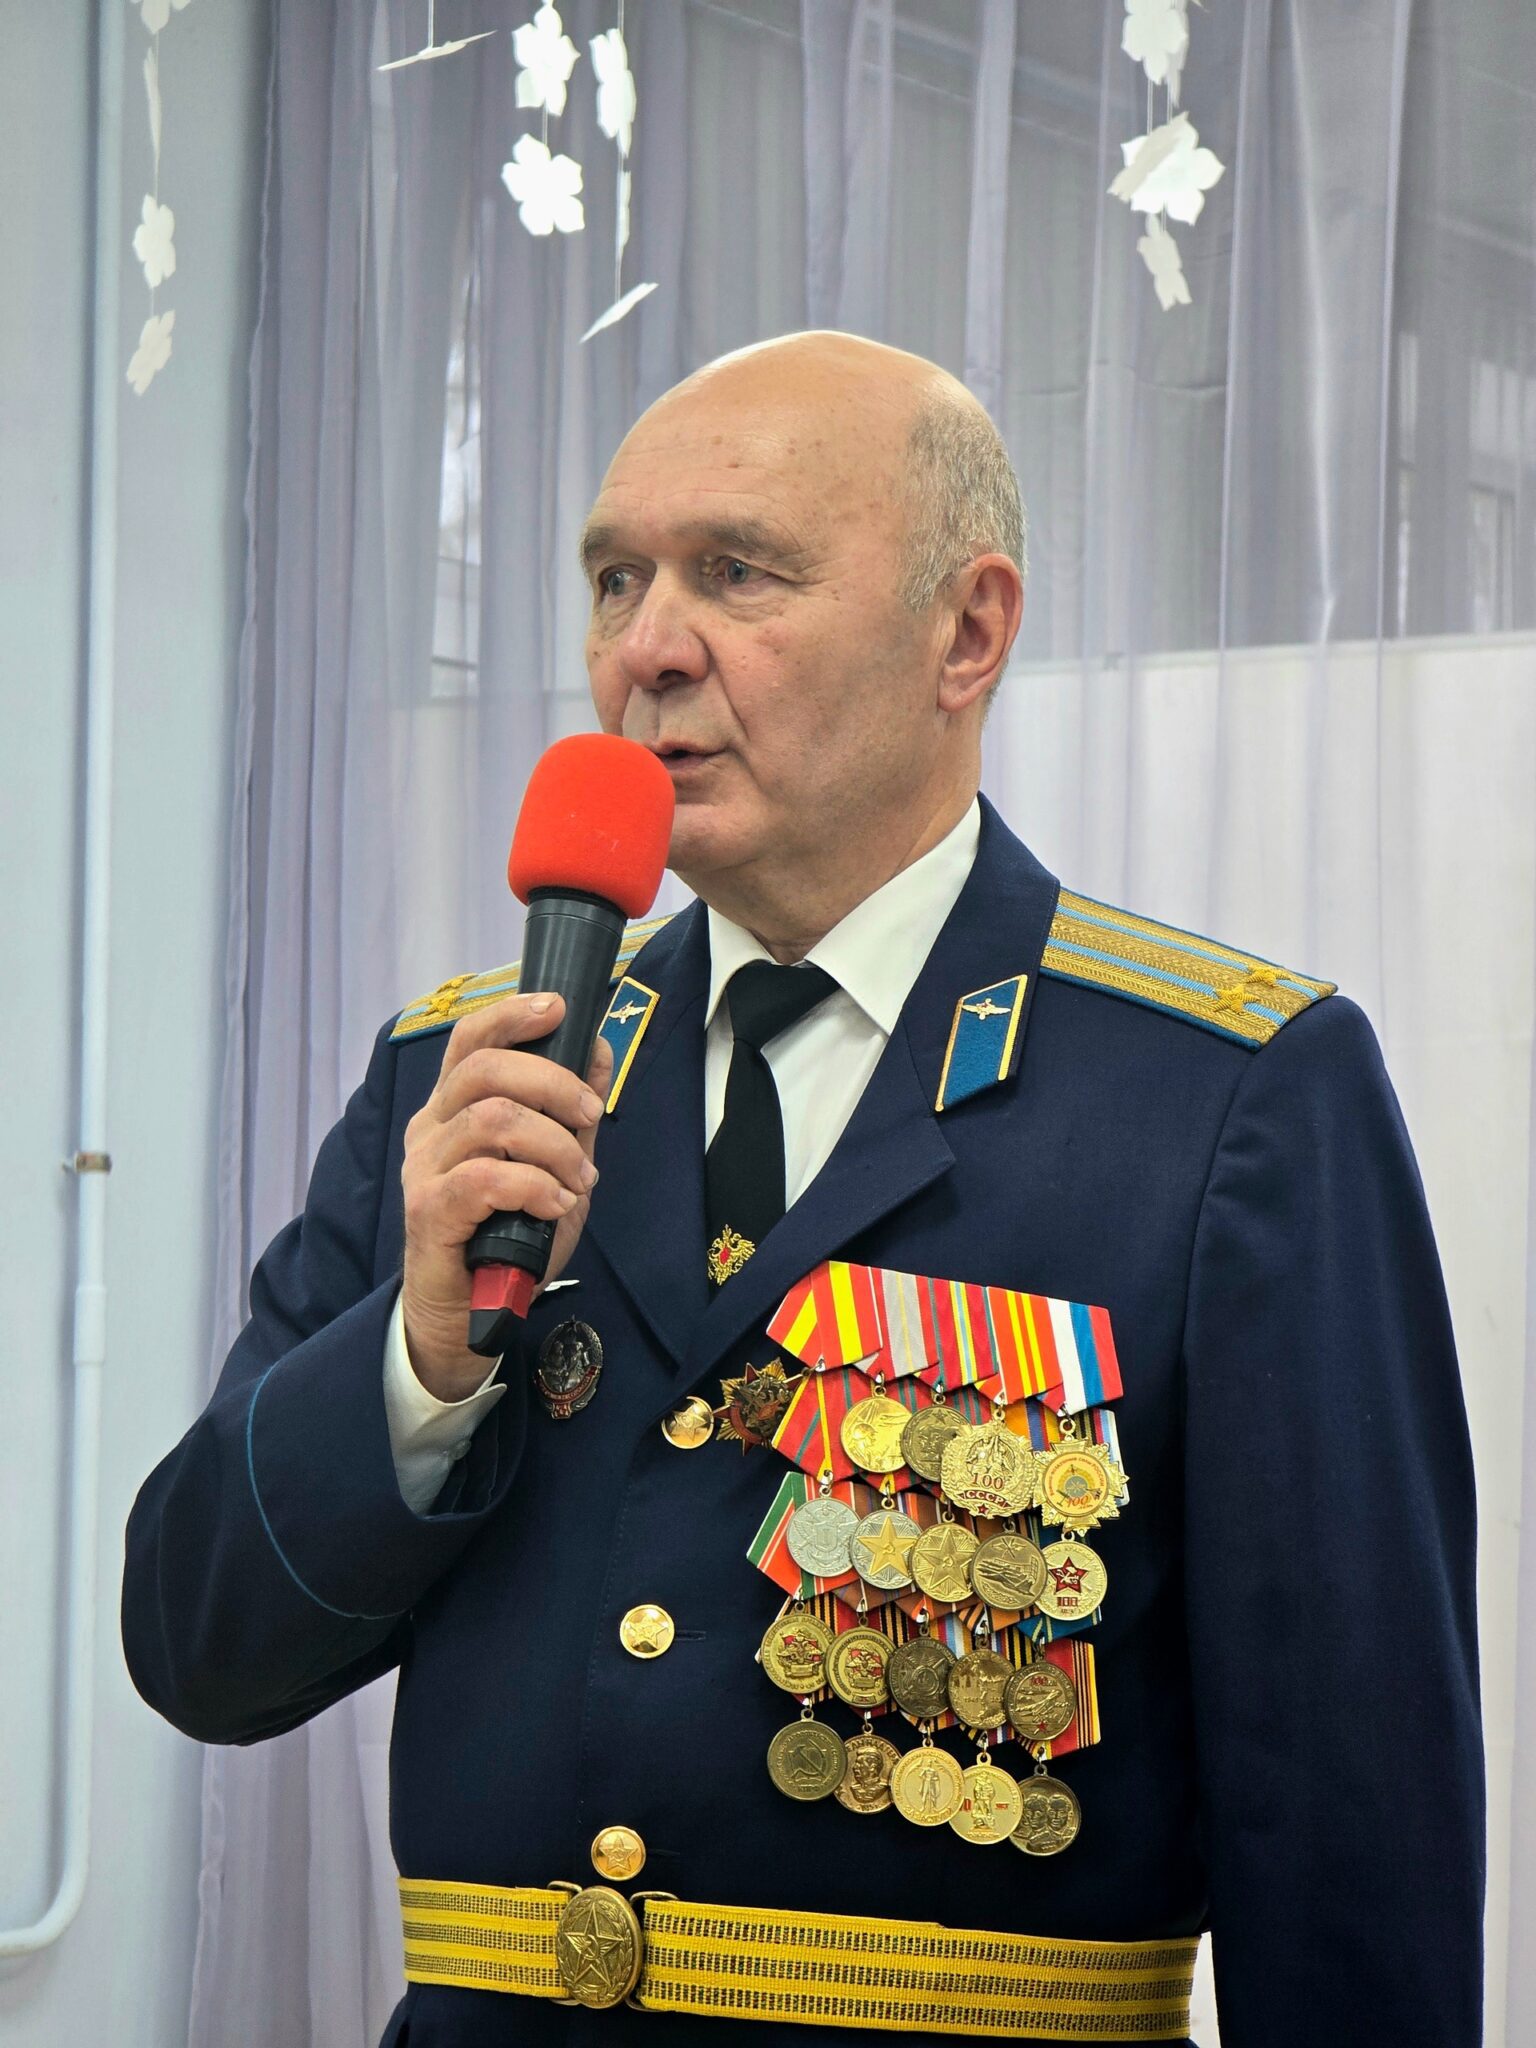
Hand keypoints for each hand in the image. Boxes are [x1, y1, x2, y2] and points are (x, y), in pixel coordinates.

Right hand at [399, 993, 613, 1400]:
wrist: (471, 1312)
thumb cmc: (510, 1235)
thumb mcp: (554, 1165)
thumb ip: (572, 1113)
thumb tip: (598, 1051)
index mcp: (455, 1106)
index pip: (470, 1039)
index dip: (511, 1014)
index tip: (558, 1008)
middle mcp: (432, 1128)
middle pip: (485, 1070)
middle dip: (554, 1084)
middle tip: (592, 1117)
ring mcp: (425, 1168)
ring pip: (492, 1120)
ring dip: (553, 1145)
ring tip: (578, 1180)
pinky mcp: (428, 1210)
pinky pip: (484, 1177)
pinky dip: (534, 1186)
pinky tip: (555, 1205)